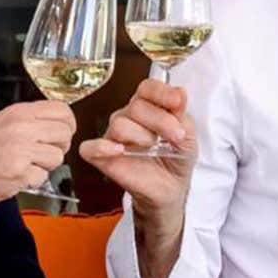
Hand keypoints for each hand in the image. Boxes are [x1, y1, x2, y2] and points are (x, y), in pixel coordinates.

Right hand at [0, 100, 74, 219]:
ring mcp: (21, 150)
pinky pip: (43, 177)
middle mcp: (21, 128)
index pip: (61, 110)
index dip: (68, 124)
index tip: (63, 132)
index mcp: (17, 113)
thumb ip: (25, 119)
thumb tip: (53, 121)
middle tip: (44, 153)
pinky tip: (16, 176)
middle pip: (65, 134)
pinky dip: (32, 181)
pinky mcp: (20, 172)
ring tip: (24, 165)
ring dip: (45, 166)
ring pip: (57, 157)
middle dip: (59, 146)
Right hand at [79, 78, 195, 229]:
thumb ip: (180, 113)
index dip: (161, 92)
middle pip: (136, 106)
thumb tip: (180, 92)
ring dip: (141, 136)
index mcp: (147, 106)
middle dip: (161, 121)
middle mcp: (127, 117)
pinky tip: (120, 151)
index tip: (177, 103)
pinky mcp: (101, 157)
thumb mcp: (187, 134)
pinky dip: (103, 148)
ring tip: (153, 148)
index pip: (147, 88)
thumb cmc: (176, 158)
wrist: (171, 189)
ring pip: (120, 124)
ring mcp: (112, 136)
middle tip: (176, 137)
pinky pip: (90, 147)